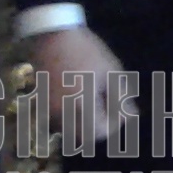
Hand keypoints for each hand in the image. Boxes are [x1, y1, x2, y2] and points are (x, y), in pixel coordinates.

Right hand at [30, 25, 131, 145]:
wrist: (53, 35)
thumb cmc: (87, 50)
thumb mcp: (111, 71)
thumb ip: (121, 96)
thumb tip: (131, 116)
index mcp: (81, 102)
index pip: (99, 132)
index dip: (113, 126)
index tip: (121, 111)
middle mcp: (62, 111)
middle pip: (84, 136)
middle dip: (99, 127)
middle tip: (109, 108)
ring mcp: (49, 109)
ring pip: (70, 130)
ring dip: (84, 123)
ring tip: (95, 100)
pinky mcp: (41, 104)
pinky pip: (59, 121)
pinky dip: (72, 116)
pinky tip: (80, 97)